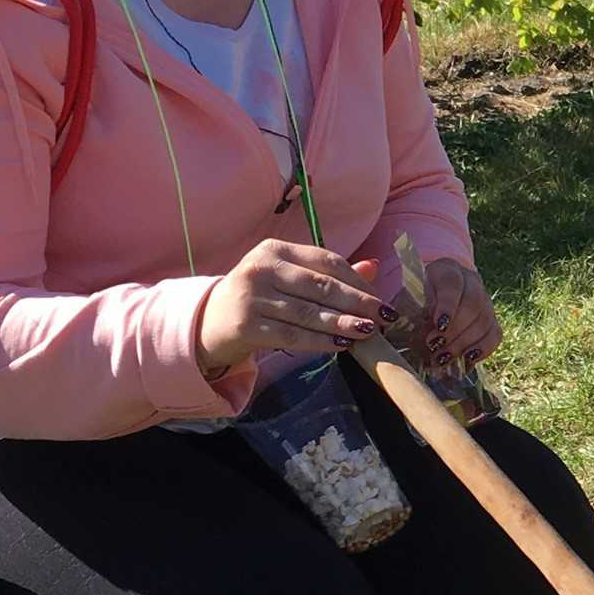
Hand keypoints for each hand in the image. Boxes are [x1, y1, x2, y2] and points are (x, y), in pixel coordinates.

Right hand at [199, 240, 388, 372]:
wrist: (208, 322)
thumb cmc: (259, 297)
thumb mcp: (288, 278)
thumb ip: (328, 273)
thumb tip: (374, 266)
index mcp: (275, 249)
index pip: (325, 260)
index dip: (357, 280)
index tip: (380, 298)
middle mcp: (261, 268)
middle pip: (320, 286)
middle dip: (358, 303)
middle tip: (384, 317)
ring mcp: (251, 297)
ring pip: (309, 312)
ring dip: (343, 324)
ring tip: (368, 332)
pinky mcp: (246, 325)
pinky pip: (292, 335)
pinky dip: (320, 341)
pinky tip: (341, 345)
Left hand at [415, 257, 500, 376]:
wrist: (436, 292)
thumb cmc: (419, 296)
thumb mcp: (410, 296)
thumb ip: (412, 307)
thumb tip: (411, 324)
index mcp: (447, 270)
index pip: (453, 284)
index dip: (448, 305)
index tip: (439, 325)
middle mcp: (471, 281)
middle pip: (473, 304)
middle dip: (455, 330)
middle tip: (436, 345)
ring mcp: (485, 299)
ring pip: (485, 320)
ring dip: (464, 343)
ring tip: (445, 356)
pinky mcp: (492, 318)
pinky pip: (495, 333)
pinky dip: (483, 348)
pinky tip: (468, 358)